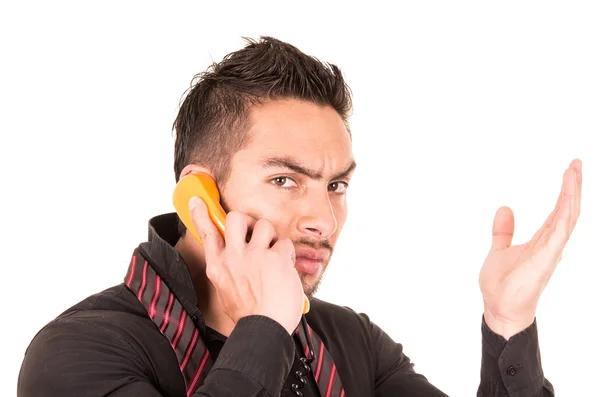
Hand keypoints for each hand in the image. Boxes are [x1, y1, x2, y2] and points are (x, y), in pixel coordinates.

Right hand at [188, 197, 303, 334]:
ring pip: (264, 224)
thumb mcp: (227, 291)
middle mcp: (233, 257)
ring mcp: (254, 255)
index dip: (201, 214)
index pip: (207, 233)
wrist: (263, 330)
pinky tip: (286, 269)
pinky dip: (288, 255)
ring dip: (271, 237)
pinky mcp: (275, 258)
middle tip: (254, 232)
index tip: (198, 201)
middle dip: (247, 220)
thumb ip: (229, 271)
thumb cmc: (249, 316)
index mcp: (218, 267)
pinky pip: (285, 243)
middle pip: (236, 218)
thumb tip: (235, 260)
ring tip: (273, 254)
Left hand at [479, 159, 581, 339]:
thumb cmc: (502, 285)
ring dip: (572, 194)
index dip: (564, 191)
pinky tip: (568, 196)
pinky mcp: (546, 258)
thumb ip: (504, 230)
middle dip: (573, 186)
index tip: (569, 170)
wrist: (499, 308)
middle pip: (567, 210)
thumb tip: (505, 208)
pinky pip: (560, 231)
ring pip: (568, 216)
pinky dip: (565, 213)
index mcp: (542, 240)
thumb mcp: (499, 249)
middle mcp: (551, 243)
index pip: (558, 211)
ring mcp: (551, 250)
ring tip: (574, 171)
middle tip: (577, 163)